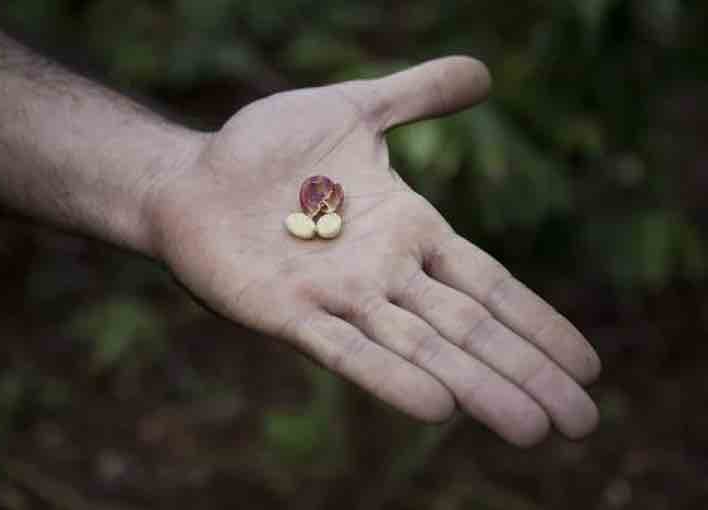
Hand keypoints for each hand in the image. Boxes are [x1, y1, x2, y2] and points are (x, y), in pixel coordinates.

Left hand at [151, 57, 600, 446]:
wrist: (192, 177)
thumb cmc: (268, 149)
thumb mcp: (354, 108)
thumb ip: (415, 95)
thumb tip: (484, 72)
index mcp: (408, 232)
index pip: (490, 285)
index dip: (538, 324)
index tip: (588, 366)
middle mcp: (384, 274)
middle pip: (468, 328)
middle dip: (526, 373)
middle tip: (581, 424)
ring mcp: (339, 297)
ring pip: (420, 348)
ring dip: (476, 387)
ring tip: (529, 428)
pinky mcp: (288, 314)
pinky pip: (346, 350)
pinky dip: (390, 377)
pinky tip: (438, 407)